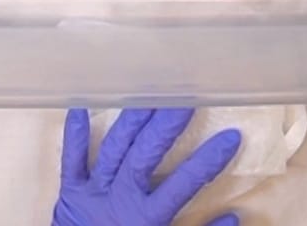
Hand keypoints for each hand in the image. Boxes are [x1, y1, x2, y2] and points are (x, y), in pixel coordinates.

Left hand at [52, 108, 241, 225]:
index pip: (184, 184)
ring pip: (114, 148)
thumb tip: (235, 217)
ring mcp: (95, 191)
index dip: (208, 160)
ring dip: (132, 120)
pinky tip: (78, 107)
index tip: (231, 137)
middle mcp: (121, 198)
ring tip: (150, 93)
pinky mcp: (71, 191)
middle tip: (185, 100)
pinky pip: (71, 160)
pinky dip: (74, 134)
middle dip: (165, 126)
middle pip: (145, 156)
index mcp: (147, 218)